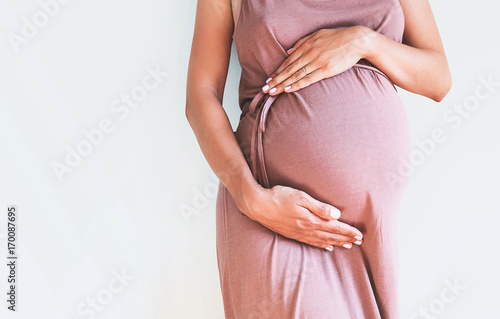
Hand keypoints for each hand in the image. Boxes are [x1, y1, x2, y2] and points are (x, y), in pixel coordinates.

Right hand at [246, 185, 362, 250]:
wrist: (258, 205)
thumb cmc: (279, 197)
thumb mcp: (301, 197)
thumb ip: (319, 207)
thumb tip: (336, 214)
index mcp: (310, 219)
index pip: (334, 227)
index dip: (348, 231)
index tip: (360, 235)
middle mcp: (306, 229)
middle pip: (330, 235)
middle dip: (346, 238)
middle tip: (359, 242)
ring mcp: (298, 233)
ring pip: (322, 241)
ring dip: (336, 243)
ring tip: (348, 245)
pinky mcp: (292, 234)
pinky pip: (311, 242)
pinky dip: (321, 245)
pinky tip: (327, 247)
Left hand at [261, 26, 369, 95]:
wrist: (357, 40)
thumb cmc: (338, 37)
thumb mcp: (318, 35)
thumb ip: (302, 43)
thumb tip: (288, 52)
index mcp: (306, 45)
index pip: (288, 61)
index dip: (277, 71)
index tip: (268, 79)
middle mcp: (309, 54)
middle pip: (288, 70)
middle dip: (275, 80)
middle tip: (265, 89)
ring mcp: (317, 62)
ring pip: (295, 75)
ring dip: (282, 84)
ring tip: (272, 92)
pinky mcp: (326, 70)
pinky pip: (308, 79)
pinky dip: (297, 85)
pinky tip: (288, 89)